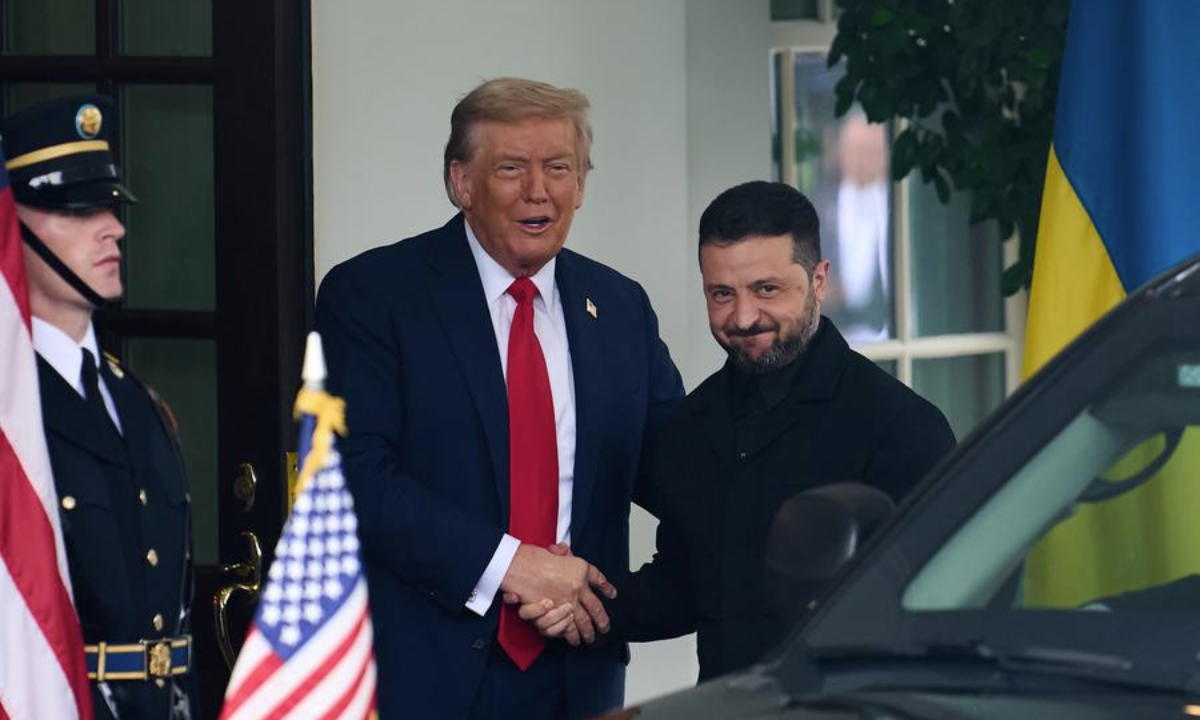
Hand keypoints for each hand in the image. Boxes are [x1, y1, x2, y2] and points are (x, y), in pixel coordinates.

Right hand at [500, 543, 616, 643]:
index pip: (598, 579)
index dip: (607, 587)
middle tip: (605, 627)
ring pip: (583, 621)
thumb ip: (562, 553)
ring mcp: (568, 601)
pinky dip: (570, 634)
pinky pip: (567, 627)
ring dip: (587, 631)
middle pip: (596, 607)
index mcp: (580, 571)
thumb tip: (564, 550)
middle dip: (602, 620)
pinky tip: (574, 638)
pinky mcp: (555, 613)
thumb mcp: (554, 551)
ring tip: (590, 638)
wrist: (522, 567)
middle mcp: (578, 588)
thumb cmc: (535, 559)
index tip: (612, 594)